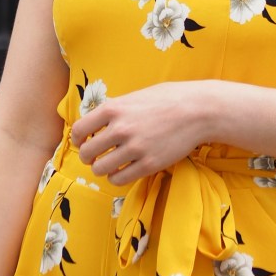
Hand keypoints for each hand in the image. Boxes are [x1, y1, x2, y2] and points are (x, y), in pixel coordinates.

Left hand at [70, 81, 209, 184]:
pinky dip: (117, 176)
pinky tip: (123, 170)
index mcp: (113, 109)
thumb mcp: (135, 96)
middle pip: (87, 153)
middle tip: (96, 156)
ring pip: (100, 169)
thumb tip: (96, 121)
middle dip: (88, 157)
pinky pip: (119, 179)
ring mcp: (135, 148)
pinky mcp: (149, 164)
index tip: (83, 142)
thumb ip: (115, 109)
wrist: (198, 110)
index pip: (79, 130)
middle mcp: (120, 129)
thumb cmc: (168, 99)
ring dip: (102, 168)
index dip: (78, 139)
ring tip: (111, 164)